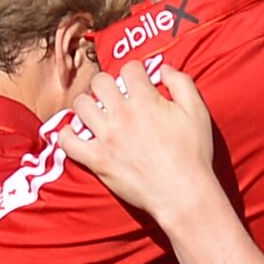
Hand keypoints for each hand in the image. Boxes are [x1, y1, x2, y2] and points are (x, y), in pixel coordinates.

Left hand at [57, 63, 220, 228]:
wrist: (183, 194)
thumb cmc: (193, 154)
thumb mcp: (197, 112)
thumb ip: (181, 83)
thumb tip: (164, 68)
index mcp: (146, 101)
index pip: (129, 69)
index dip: (134, 71)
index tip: (137, 80)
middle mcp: (122, 115)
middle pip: (100, 82)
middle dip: (107, 84)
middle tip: (113, 96)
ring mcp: (107, 138)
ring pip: (81, 106)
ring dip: (87, 105)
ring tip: (95, 112)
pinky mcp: (97, 160)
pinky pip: (68, 143)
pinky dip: (66, 136)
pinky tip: (73, 134)